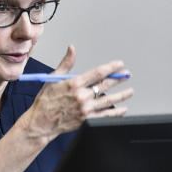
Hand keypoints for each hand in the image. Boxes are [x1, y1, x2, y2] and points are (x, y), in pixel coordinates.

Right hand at [17, 45, 133, 143]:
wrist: (41, 122)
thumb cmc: (46, 101)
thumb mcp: (53, 78)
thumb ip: (66, 63)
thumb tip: (72, 49)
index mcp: (74, 84)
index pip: (98, 73)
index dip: (111, 68)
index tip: (119, 65)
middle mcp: (82, 96)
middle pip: (105, 85)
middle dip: (118, 79)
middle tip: (126, 75)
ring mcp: (85, 109)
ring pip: (109, 100)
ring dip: (121, 95)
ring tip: (130, 91)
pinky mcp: (86, 119)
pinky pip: (105, 115)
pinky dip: (116, 112)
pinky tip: (122, 109)